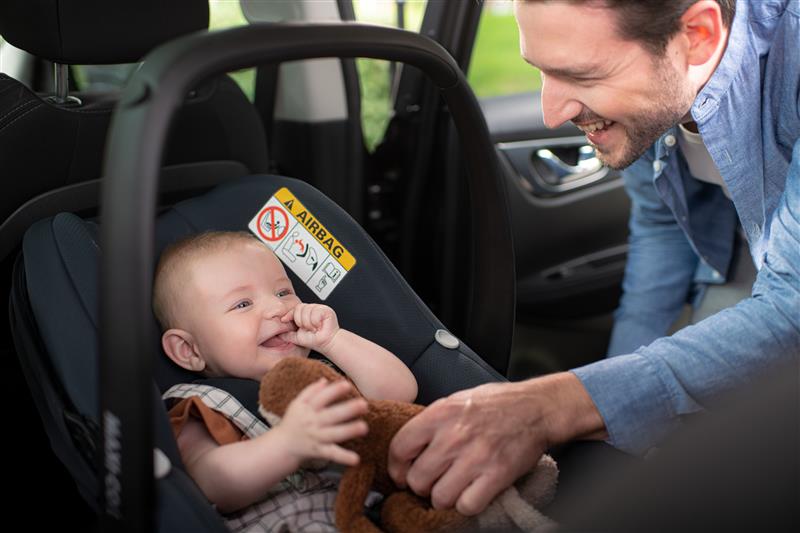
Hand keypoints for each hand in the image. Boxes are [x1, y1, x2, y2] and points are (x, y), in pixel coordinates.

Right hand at [277, 378, 367, 466]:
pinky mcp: (319, 451)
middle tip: (364, 404)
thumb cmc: (293, 421)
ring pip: (334, 434)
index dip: (334, 391)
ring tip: (364, 427)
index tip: (347, 384)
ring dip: (349, 431)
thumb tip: (325, 380)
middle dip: (348, 410)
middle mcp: (313, 422)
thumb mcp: (297, 404)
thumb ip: (310, 391)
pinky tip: (356, 459)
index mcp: (308, 409)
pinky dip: (343, 457)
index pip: (321, 398)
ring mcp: (317, 437)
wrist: (282, 446)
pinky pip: (332, 454)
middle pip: (331, 415)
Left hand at [280, 303, 339, 351]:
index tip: (284, 319)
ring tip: (314, 328)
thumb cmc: (315, 341)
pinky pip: (315, 312)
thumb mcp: (297, 337)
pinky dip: (316, 322)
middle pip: (299, 308)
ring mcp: (319, 308)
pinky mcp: (326, 310)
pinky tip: (319, 325)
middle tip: (308, 329)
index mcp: (305, 314)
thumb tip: (277, 334)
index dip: (289, 314)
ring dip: (309, 323)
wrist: (327, 343)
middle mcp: (312, 309)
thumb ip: (287, 334)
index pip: (294, 309)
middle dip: (301, 321)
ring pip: (306, 310)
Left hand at [388, 373, 604, 515]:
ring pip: (440, 497)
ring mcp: (475, 457)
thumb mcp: (456, 400)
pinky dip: (467, 505)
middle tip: (431, 482)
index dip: (397, 467)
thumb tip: (410, 446)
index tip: (402, 474)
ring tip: (452, 488)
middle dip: (421, 486)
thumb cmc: (497, 403)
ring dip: (444, 498)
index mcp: (440, 414)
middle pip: (417, 479)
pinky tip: (472, 492)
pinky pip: (467, 505)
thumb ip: (432, 421)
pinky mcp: (496, 475)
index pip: (400, 448)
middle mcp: (454, 436)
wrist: (536, 407)